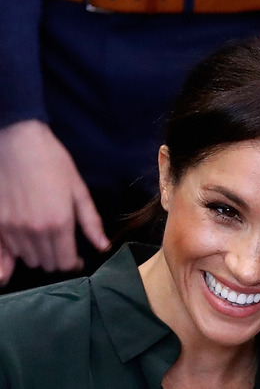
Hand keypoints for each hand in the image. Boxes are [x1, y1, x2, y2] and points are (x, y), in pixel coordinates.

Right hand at [0, 120, 109, 282]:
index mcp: (59, 224)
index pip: (66, 262)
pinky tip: (20, 251)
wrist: (18, 142)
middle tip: (62, 247)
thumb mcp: (78, 189)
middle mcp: (33, 232)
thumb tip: (103, 247)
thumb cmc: (53, 162)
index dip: (74, 264)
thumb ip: (90, 222)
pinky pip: (6, 252)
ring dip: (38, 255)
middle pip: (47, 264)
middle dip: (58, 259)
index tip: (78, 259)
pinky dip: (15, 254)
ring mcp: (11, 229)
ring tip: (45, 240)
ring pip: (27, 259)